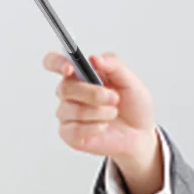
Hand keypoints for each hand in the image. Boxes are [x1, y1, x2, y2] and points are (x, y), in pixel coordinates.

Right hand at [43, 51, 161, 193]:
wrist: (139, 133)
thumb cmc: (131, 106)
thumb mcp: (130, 81)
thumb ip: (113, 65)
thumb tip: (94, 58)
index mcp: (79, 74)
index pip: (54, 62)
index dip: (57, 63)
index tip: (70, 68)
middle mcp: (69, 92)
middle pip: (65, 88)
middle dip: (93, 94)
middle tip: (114, 98)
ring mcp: (67, 114)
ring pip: (73, 110)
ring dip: (99, 112)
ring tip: (113, 113)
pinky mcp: (69, 134)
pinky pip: (75, 130)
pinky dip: (94, 127)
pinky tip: (104, 126)